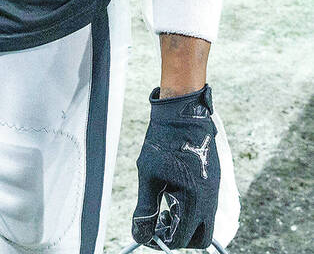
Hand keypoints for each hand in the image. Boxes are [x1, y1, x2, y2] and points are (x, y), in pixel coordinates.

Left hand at [132, 85, 220, 249]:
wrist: (182, 113)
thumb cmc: (163, 142)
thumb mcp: (148, 176)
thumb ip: (146, 208)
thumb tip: (140, 235)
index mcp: (194, 201)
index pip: (180, 239)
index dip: (161, 240)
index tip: (147, 232)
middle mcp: (209, 200)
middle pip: (199, 238)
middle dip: (179, 237)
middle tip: (160, 223)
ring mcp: (213, 190)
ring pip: (204, 223)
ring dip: (185, 223)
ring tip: (165, 207)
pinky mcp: (213, 181)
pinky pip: (206, 207)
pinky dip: (191, 210)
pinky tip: (173, 193)